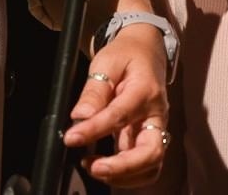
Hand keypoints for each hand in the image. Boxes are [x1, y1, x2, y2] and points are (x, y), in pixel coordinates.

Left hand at [62, 22, 169, 186]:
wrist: (147, 51)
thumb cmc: (126, 55)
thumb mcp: (107, 62)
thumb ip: (94, 90)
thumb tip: (80, 116)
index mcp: (144, 91)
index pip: (120, 115)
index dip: (94, 130)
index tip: (71, 138)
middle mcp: (155, 115)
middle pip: (151, 153)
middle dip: (122, 167)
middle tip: (94, 168)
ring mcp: (155, 129)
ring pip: (150, 165)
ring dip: (123, 175)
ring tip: (93, 167)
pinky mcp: (149, 138)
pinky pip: (144, 165)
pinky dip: (124, 173)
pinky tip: (101, 165)